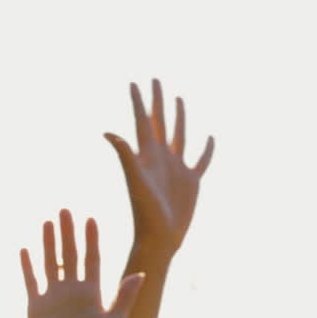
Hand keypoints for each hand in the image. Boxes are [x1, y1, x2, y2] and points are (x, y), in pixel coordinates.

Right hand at [20, 210, 142, 317]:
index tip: (90, 219)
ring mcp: (54, 297)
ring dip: (48, 243)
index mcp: (93, 293)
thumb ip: (123, 298)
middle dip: (68, 233)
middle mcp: (73, 291)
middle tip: (65, 210)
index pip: (92, 259)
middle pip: (69, 255)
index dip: (91, 239)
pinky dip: (28, 266)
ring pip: (50, 263)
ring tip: (46, 222)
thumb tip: (139, 274)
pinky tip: (25, 249)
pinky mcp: (36, 307)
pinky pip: (31, 282)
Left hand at [103, 79, 214, 257]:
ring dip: (178, 117)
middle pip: (159, 122)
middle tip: (155, 79)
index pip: (140, 121)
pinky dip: (206, 149)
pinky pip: (201, 160)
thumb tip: (107, 132)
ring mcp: (176, 168)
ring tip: (177, 98)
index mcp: (146, 155)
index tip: (134, 82)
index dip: (138, 102)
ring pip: (178, 135)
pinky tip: (209, 137)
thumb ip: (124, 156)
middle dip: (157, 101)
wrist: (159, 237)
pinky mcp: (191, 181)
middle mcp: (160, 157)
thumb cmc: (144, 212)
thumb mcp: (134, 181)